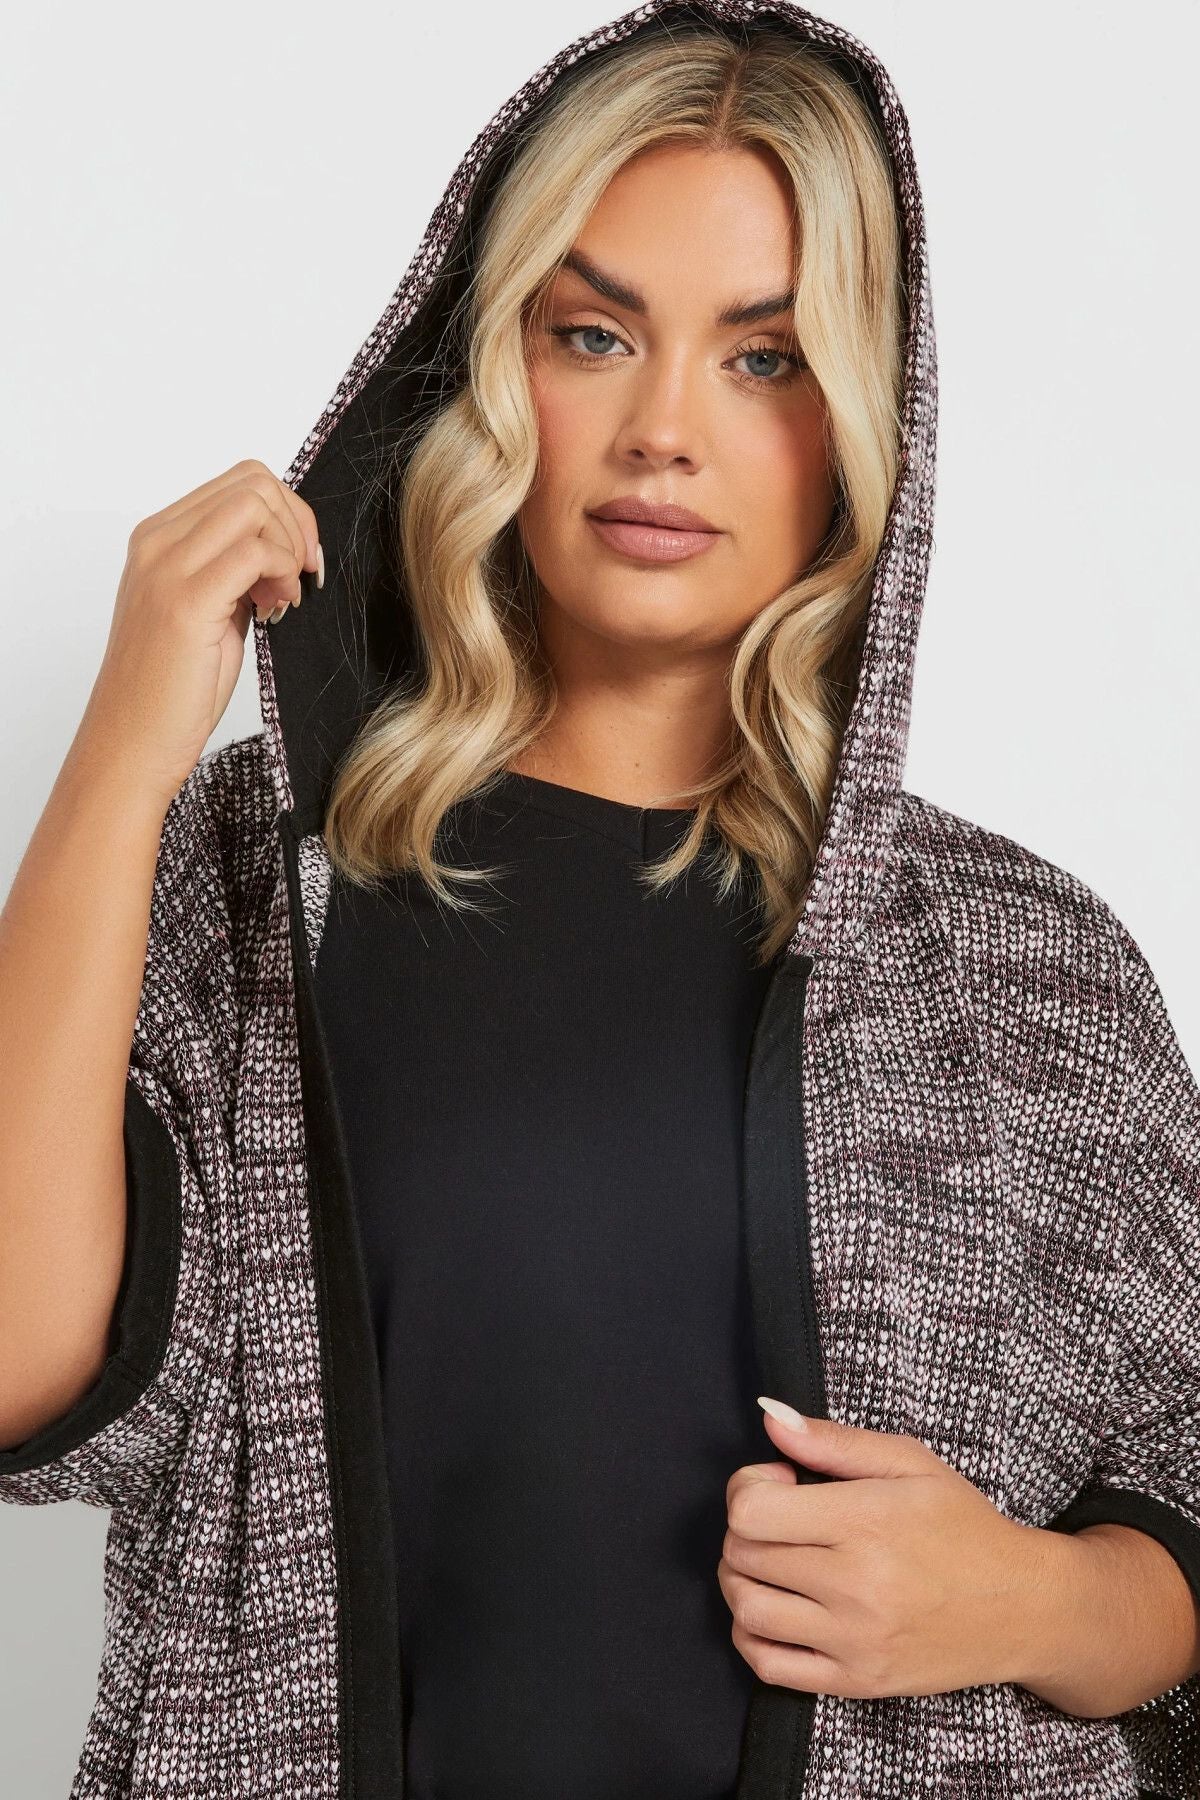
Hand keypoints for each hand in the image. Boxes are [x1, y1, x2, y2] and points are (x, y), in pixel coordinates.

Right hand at [84, 458, 322, 806]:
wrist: (132, 746)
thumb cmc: (171, 692)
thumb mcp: (211, 614)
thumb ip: (236, 573)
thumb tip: (285, 548)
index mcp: (158, 539)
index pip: (241, 482)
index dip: (287, 516)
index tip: (299, 565)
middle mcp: (156, 542)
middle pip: (253, 481)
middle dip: (297, 525)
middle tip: (300, 579)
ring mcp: (166, 567)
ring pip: (255, 504)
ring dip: (290, 548)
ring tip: (282, 600)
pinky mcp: (185, 601)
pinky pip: (256, 551)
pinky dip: (281, 574)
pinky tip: (276, 611)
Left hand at [718, 1396, 1042, 1699]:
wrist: (1022, 1607)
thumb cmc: (964, 1526)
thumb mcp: (910, 1462)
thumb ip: (833, 1440)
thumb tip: (769, 1415)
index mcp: (866, 1522)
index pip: (752, 1510)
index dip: (748, 1487)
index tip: (780, 1482)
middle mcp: (855, 1585)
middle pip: (744, 1555)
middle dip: (743, 1528)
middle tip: (777, 1518)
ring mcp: (854, 1640)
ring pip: (747, 1609)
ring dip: (738, 1578)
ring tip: (770, 1560)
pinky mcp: (857, 1681)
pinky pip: (769, 1665)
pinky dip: (749, 1634)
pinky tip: (772, 1607)